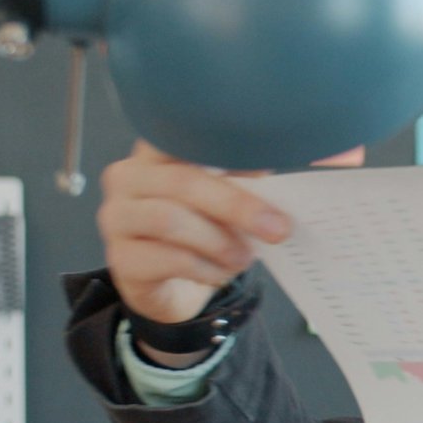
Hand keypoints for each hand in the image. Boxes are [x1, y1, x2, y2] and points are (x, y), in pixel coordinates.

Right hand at [97, 140, 293, 362]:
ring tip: (244, 257)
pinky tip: (220, 273)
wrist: (174, 286)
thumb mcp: (227, 202)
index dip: (227, 152)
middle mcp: (127, 177)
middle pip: (183, 182)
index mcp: (156, 152)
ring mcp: (117, 217)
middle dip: (237, 206)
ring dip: (219, 242)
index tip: (268, 172)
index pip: (183, 136)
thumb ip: (251, 182)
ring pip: (171, 221)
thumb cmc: (202, 233)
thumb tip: (305, 168)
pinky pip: (168, 259)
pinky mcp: (121, 258)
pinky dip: (205, 268)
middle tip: (278, 228)